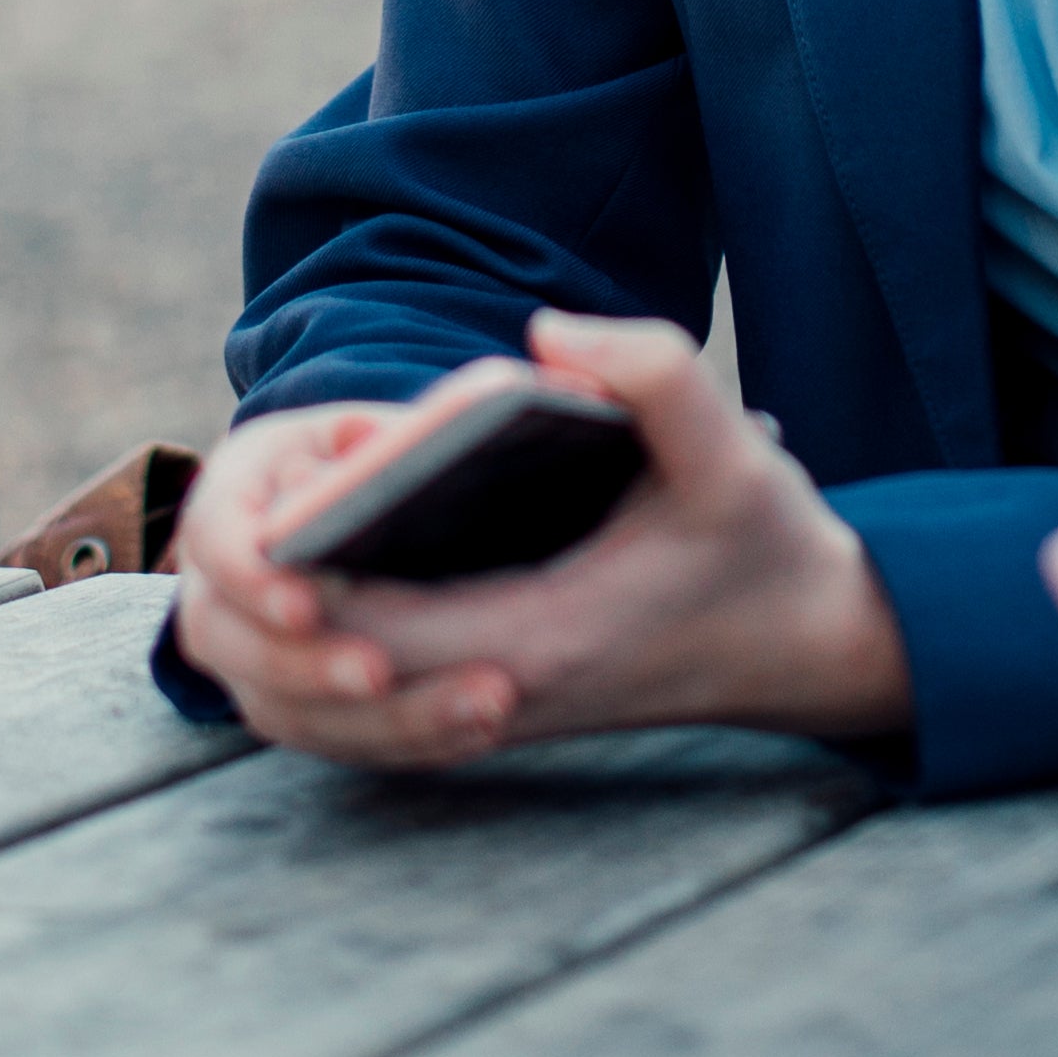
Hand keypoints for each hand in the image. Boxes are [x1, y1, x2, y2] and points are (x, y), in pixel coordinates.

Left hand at [165, 313, 909, 766]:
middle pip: (324, 690)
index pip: (374, 639)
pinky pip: (359, 724)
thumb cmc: (763, 543)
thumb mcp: (732, 450)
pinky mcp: (489, 708)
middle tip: (245, 523)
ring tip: (254, 560)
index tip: (273, 520)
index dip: (300, 590)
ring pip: (330, 722)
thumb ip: (655, 376)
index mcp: (541, 638)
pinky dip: (304, 680)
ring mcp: (490, 711)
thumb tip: (546, 332)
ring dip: (272, 656)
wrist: (812, 640)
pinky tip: (289, 606)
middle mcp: (500, 692)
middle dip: (265, 619)